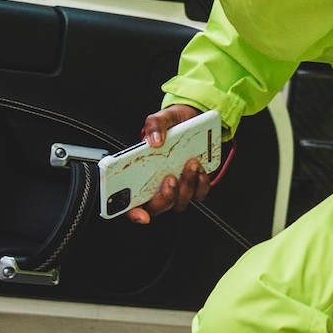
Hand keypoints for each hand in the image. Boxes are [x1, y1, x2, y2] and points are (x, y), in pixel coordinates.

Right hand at [127, 103, 211, 224]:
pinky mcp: (195, 185)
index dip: (134, 212)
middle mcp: (157, 185)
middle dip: (165, 198)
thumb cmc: (172, 124)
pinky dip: (201, 183)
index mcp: (140, 173)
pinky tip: (201, 168)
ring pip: (180, 202)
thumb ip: (154, 125)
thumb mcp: (162, 118)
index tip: (141, 214)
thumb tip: (153, 141)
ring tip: (191, 163)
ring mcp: (177, 187)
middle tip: (170, 179)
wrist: (194, 119)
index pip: (131, 201)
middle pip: (157, 207)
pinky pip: (199, 194)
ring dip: (186, 185)